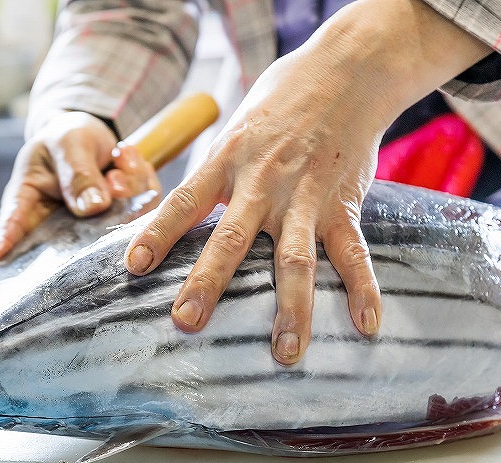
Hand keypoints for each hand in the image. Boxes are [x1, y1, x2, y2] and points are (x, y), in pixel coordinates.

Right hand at [0, 111, 159, 267]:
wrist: (94, 136)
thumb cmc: (66, 139)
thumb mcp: (68, 143)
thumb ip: (79, 173)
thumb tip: (94, 206)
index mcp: (29, 200)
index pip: (12, 224)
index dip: (4, 244)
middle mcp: (58, 224)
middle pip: (72, 241)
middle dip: (101, 212)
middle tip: (113, 180)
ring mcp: (91, 228)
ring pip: (116, 223)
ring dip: (125, 187)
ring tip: (118, 158)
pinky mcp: (121, 222)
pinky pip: (139, 209)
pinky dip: (140, 181)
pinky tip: (126, 158)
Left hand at [124, 0, 490, 364]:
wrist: (344, 71)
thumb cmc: (278, 106)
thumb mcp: (232, 133)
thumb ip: (208, 180)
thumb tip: (165, 222)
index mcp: (228, 161)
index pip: (184, 201)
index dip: (157, 233)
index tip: (133, 266)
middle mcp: (263, 182)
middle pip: (233, 238)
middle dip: (209, 281)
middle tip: (187, 321)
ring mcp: (306, 196)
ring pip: (296, 258)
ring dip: (291, 308)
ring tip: (285, 352)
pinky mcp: (343, 204)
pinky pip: (354, 252)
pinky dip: (362, 288)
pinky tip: (367, 324)